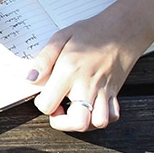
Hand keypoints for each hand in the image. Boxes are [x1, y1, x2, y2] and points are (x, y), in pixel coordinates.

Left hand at [27, 13, 144, 131]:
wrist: (123, 29)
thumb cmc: (91, 32)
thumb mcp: (60, 37)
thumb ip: (44, 59)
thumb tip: (30, 79)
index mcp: (69, 71)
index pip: (48, 104)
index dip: (42, 104)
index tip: (43, 95)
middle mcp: (87, 84)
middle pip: (77, 122)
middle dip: (63, 123)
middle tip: (58, 109)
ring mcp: (104, 90)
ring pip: (98, 123)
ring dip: (83, 122)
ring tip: (74, 109)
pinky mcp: (115, 92)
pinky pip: (112, 116)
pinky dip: (101, 118)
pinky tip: (91, 107)